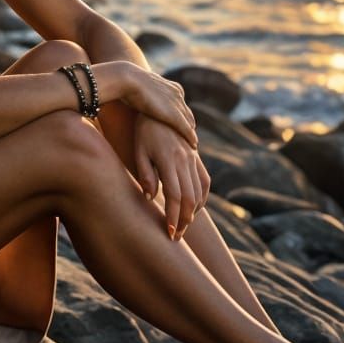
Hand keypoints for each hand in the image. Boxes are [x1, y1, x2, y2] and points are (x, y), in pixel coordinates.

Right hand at [109, 63, 196, 146]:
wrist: (129, 81)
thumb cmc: (129, 84)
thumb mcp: (144, 89)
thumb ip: (149, 95)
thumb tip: (141, 98)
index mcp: (173, 87)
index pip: (181, 105)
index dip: (182, 116)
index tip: (181, 127)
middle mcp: (179, 95)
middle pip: (188, 114)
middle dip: (189, 126)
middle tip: (189, 139)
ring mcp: (178, 105)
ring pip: (190, 122)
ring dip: (191, 134)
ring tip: (192, 145)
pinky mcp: (174, 115)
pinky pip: (186, 129)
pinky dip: (191, 137)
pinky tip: (193, 145)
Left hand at [132, 114, 210, 240]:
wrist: (158, 106)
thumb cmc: (143, 131)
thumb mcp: (138, 151)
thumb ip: (145, 174)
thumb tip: (150, 197)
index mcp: (169, 161)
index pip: (175, 196)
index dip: (174, 217)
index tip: (170, 234)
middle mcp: (185, 161)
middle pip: (190, 198)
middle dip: (184, 221)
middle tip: (176, 236)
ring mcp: (193, 158)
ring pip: (199, 191)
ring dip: (194, 212)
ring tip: (184, 226)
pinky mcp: (196, 156)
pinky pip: (205, 181)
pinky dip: (203, 197)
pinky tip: (196, 207)